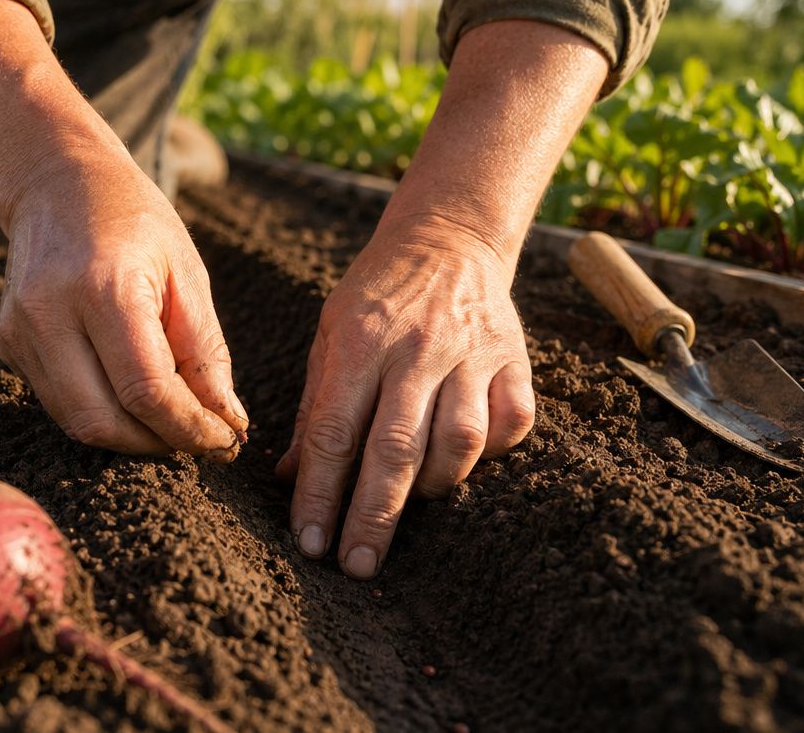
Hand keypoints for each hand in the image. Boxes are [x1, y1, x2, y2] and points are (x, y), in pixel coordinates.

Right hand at [0, 151, 247, 459]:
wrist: (56, 182)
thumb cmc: (134, 223)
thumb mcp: (187, 274)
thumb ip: (206, 352)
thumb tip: (227, 422)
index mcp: (102, 289)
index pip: (146, 390)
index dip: (189, 428)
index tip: (224, 440)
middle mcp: (49, 315)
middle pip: (102, 422)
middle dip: (158, 444)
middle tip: (199, 439)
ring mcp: (19, 333)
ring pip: (77, 423)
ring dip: (131, 436)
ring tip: (170, 419)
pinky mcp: (7, 346)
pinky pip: (59, 403)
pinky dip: (102, 411)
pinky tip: (129, 389)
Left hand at [276, 215, 534, 578]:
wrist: (448, 237)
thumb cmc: (376, 296)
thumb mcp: (327, 335)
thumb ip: (312, 407)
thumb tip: (289, 477)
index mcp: (359, 340)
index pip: (334, 432)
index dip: (321, 493)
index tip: (310, 542)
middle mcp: (417, 348)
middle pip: (395, 448)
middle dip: (373, 516)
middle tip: (356, 566)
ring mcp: (471, 353)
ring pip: (459, 442)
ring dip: (433, 485)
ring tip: (411, 502)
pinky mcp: (514, 358)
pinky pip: (511, 424)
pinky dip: (490, 454)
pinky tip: (464, 460)